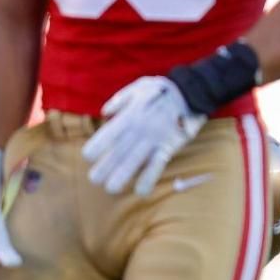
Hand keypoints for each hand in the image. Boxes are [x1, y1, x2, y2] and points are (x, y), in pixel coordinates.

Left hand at [82, 76, 206, 195]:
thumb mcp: (138, 87)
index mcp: (129, 115)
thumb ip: (119, 100)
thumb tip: (105, 114)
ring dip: (121, 177)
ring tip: (111, 189)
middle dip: (104, 168)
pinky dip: (149, 180)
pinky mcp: (167, 148)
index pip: (108, 135)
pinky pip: (157, 167)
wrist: (191, 93)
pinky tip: (141, 192)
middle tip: (94, 180)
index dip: (96, 147)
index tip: (88, 157)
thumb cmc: (161, 91)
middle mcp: (139, 130)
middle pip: (118, 152)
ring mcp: (153, 140)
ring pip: (134, 162)